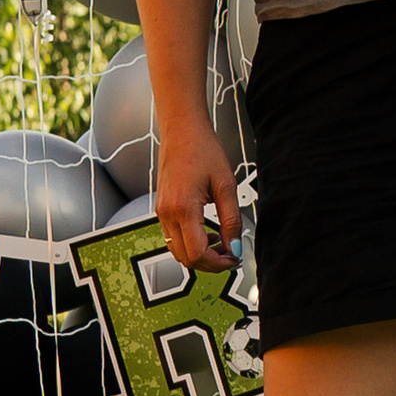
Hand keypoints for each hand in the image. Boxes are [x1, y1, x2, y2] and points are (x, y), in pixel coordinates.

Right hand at [152, 120, 242, 274]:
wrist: (182, 131)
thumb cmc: (203, 150)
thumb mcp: (226, 185)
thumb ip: (231, 219)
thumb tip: (235, 246)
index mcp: (183, 208)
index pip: (197, 253)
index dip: (218, 263)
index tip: (234, 259)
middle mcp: (167, 213)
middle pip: (185, 258)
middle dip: (210, 263)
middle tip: (231, 255)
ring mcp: (161, 212)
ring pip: (177, 251)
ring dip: (199, 254)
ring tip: (221, 243)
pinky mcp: (161, 209)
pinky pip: (173, 238)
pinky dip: (190, 243)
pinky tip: (207, 234)